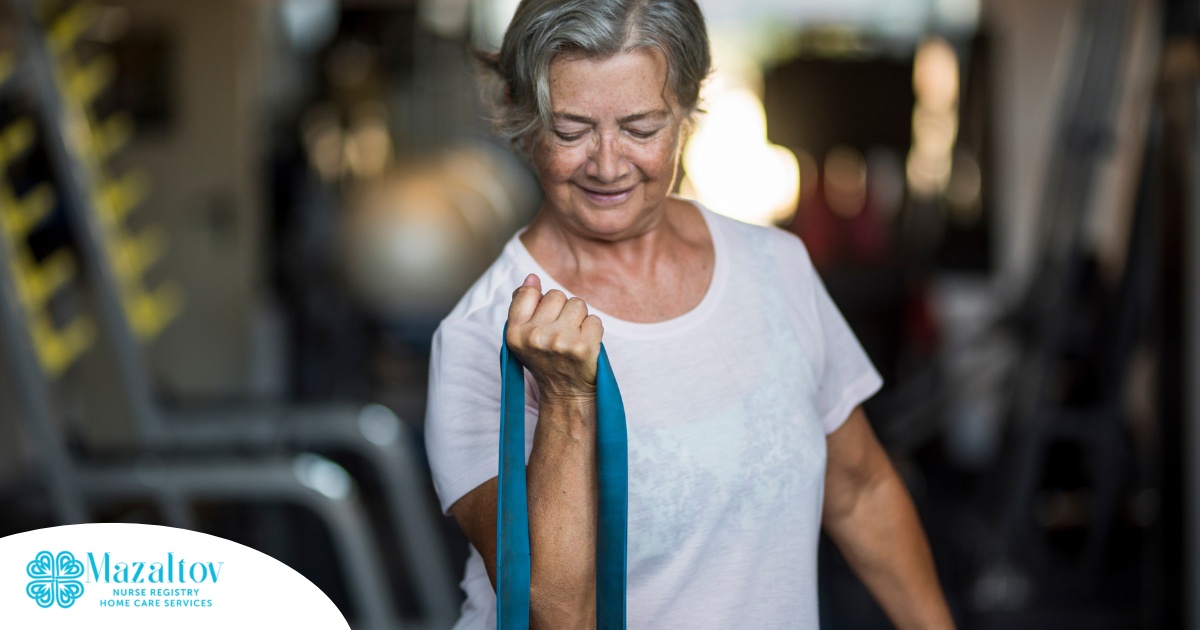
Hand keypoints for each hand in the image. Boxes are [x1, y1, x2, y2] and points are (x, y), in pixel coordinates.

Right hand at [506, 273, 602, 403]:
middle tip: (560, 333)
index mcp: (514, 332)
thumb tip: (532, 277)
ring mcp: (560, 341)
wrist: (566, 393)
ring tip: (573, 337)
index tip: (544, 320)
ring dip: (579, 318)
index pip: (529, 292)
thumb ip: (523, 304)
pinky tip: (584, 345)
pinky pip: (595, 320)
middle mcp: (535, 337)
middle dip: (562, 309)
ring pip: (578, 304)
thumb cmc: (546, 359)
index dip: (541, 302)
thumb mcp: (524, 336)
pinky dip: (593, 330)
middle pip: (556, 295)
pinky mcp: (583, 347)